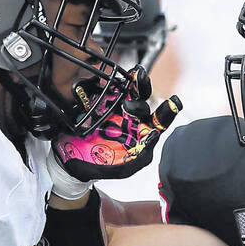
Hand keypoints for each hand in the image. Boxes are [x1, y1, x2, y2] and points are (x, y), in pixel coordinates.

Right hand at [55, 66, 182, 182]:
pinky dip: (113, 80)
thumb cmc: (99, 167)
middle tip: (128, 108)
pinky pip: (109, 87)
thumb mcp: (123, 170)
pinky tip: (113, 77)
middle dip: (141, 99)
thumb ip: (141, 157)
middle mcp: (131, 118)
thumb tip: (156, 135)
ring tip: (136, 75)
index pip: (159, 121)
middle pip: (143, 102)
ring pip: (129, 90)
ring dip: (135, 82)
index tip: (174, 102)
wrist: (69, 161)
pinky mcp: (99, 99)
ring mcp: (115, 107)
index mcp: (141, 134)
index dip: (168, 111)